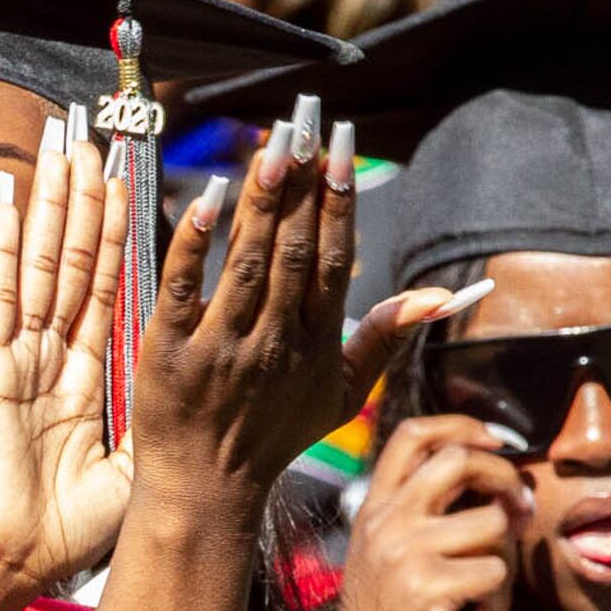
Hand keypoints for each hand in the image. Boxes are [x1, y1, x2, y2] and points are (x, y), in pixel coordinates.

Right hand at [0, 116, 133, 593]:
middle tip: (99, 140)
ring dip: (53, 200)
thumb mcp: (131, 465)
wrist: (14, 560)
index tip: (133, 186)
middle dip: (88, 200)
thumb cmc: (69, 529)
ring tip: (62, 142)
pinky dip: (2, 237)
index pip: (110, 288)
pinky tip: (7, 191)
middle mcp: (53, 354)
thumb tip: (201, 389)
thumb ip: (155, 418)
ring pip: (42, 259)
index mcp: (87, 377)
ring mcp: (20, 353)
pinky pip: (3, 287)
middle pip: (75, 260)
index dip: (121, 236)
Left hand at [126, 107, 361, 532]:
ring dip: (260, 199)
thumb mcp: (341, 396)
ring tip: (272, 143)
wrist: (205, 490)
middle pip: (292, 249)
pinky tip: (208, 196)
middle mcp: (273, 339)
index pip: (332, 258)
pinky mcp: (171, 351)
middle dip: (302, 182)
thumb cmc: (273, 437)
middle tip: (307, 120)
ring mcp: (221, 345)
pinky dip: (196, 243)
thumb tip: (438, 297)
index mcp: (316, 342)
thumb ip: (385, 340)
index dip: (338, 200)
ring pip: (247, 260)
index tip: (342, 147)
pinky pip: (185, 289)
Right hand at [335, 414, 529, 610]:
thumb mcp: (388, 551)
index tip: (496, 441)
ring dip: (507, 555)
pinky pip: (494, 571)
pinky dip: (499, 599)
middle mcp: (387, 521)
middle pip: (459, 460)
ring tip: (492, 587)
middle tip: (520, 506)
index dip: (462, 424)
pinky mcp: (428, 590)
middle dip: (504, 477)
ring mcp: (406, 553)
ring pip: (491, 521)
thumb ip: (423, 511)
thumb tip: (496, 485)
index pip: (413, 434)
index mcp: (375, 506)